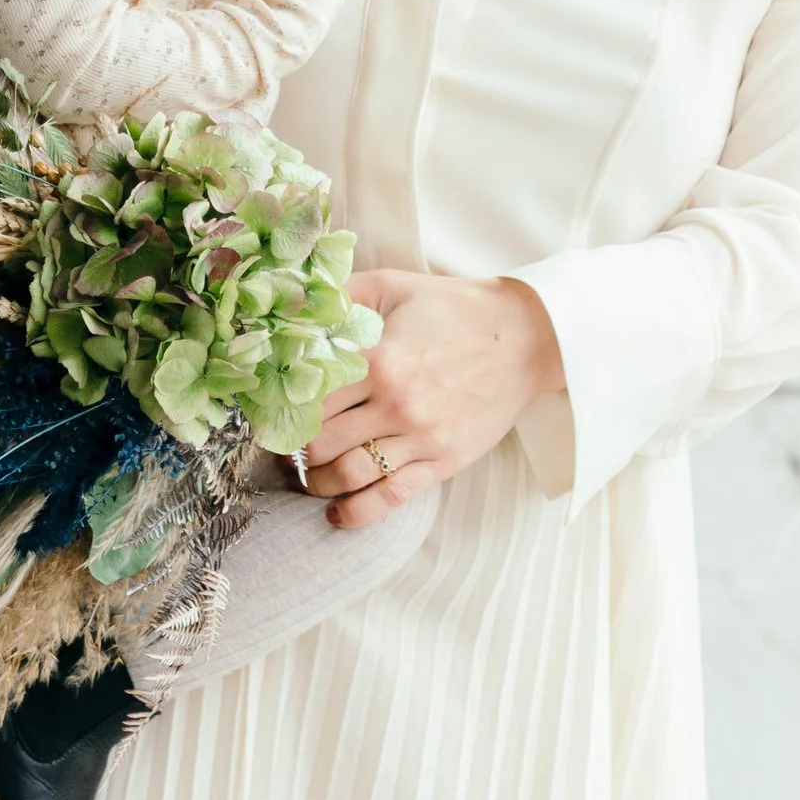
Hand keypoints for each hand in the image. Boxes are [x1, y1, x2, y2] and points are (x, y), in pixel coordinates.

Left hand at [301, 269, 566, 531]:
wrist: (526, 337)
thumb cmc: (457, 308)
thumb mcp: (396, 285)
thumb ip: (344, 294)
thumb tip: (296, 303)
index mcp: (379, 359)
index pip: (310, 397)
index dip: (285, 408)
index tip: (274, 412)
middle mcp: (396, 402)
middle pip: (321, 441)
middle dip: (295, 448)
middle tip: (285, 446)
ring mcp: (421, 437)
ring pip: (349, 475)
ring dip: (317, 482)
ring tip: (308, 477)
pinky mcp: (443, 461)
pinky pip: (392, 497)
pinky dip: (358, 512)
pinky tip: (338, 514)